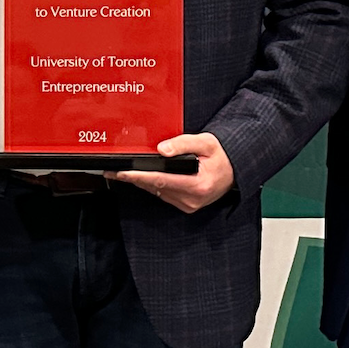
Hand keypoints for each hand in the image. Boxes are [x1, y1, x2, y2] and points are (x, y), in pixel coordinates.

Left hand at [114, 133, 235, 213]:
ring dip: (141, 183)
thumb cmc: (222, 156)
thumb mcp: (206, 142)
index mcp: (198, 185)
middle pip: (155, 188)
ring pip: (157, 192)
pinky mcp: (186, 206)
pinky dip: (152, 185)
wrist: (236, 171)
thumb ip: (183, 144)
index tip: (121, 172)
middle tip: (112, 171)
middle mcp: (192, 199)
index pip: (160, 180)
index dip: (138, 176)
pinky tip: (142, 178)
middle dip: (133, 179)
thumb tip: (162, 149)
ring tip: (122, 173)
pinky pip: (163, 195)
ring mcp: (189, 205)